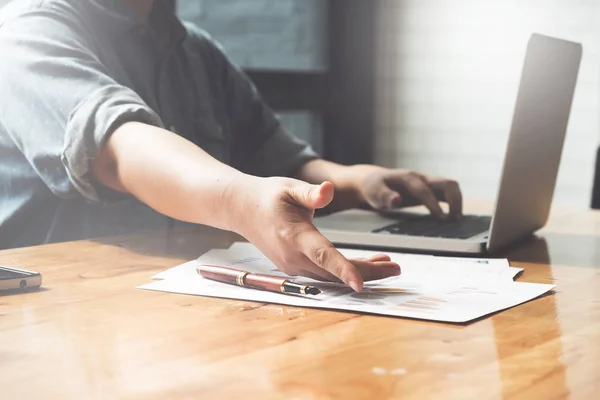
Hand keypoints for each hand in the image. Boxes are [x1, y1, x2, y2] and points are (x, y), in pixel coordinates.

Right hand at [228, 176, 400, 290]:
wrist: (243, 210)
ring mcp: (293, 265)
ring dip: (361, 272)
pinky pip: (325, 273)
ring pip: (332, 276)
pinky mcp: (295, 267)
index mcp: (294, 235)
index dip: (343, 269)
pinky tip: (367, 263)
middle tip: (396, 268)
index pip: (322, 255)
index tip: (360, 283)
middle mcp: (293, 256)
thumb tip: (329, 190)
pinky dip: (347, 271)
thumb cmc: (268, 196)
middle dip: (368, 272)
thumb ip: (311, 193)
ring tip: (389, 265)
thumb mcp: (289, 187)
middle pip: (334, 271)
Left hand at [350, 165, 462, 219]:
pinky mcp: (429, 189)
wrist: (372, 180)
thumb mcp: (374, 193)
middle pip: (447, 183)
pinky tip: (452, 218)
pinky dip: (453, 203)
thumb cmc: (373, 188)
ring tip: (455, 220)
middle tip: (454, 220)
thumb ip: (384, 197)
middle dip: (455, 200)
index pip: (425, 190)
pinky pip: (447, 193)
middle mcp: (421, 178)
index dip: (434, 204)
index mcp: (408, 178)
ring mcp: (426, 182)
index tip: (443, 218)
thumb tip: (396, 201)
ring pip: (450, 186)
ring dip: (457, 202)